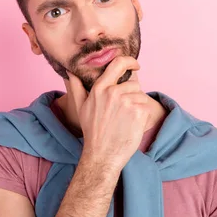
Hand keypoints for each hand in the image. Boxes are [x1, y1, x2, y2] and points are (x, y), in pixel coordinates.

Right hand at [67, 56, 150, 172]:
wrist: (102, 155)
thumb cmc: (92, 132)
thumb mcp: (81, 107)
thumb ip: (76, 87)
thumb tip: (70, 72)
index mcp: (100, 88)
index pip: (118, 64)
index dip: (130, 61)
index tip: (135, 65)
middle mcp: (113, 92)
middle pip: (134, 84)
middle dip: (132, 95)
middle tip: (123, 112)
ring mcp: (126, 101)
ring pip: (141, 96)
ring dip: (138, 106)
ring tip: (126, 120)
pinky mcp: (139, 112)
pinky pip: (147, 107)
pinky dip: (143, 115)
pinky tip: (132, 125)